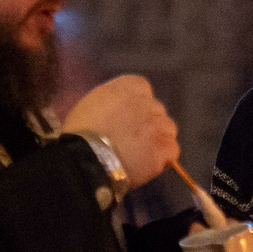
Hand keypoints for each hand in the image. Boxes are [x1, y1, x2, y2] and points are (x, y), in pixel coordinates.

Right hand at [62, 75, 178, 186]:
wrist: (84, 160)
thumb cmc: (80, 134)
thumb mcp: (92, 103)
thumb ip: (113, 101)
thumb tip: (120, 110)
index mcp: (128, 86)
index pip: (143, 90)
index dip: (137, 106)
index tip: (127, 119)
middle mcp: (147, 102)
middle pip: (157, 111)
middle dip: (148, 124)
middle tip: (132, 140)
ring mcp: (158, 125)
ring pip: (168, 129)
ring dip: (158, 140)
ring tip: (139, 155)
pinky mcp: (164, 147)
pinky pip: (172, 151)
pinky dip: (163, 159)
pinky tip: (146, 165)